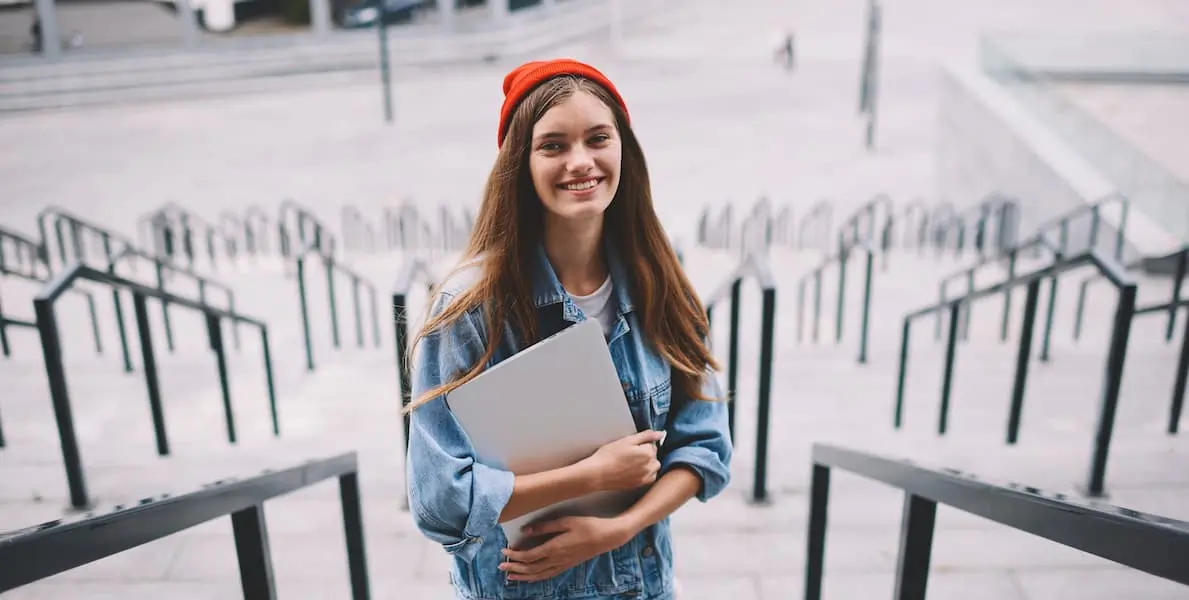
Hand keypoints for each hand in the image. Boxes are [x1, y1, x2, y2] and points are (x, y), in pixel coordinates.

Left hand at [499, 516, 632, 581]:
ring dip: (523, 576)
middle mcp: (557, 559)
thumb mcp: (566, 521)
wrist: (607, 537)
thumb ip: (544, 527)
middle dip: (514, 567)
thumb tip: (525, 531)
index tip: (504, 551)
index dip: (515, 555)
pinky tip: (530, 578)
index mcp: (554, 548)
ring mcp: (562, 564)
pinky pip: (548, 575)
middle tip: (501, 566)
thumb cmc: (588, 525)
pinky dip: (536, 578)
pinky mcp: (567, 565)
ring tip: (510, 576)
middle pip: (531, 568)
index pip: (529, 556)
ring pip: (539, 575)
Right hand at [581, 430, 663, 491]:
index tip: (630, 447)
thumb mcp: (627, 440)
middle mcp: (649, 466)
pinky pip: (649, 477)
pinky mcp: (639, 485)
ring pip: (653, 467)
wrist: (597, 473)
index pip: (652, 445)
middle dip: (645, 454)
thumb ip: (646, 436)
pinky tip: (632, 471)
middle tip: (629, 454)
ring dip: (647, 464)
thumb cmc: (608, 456)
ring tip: (630, 463)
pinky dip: (645, 473)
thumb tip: (661, 433)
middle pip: (653, 456)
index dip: (641, 444)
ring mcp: (645, 477)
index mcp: (648, 453)